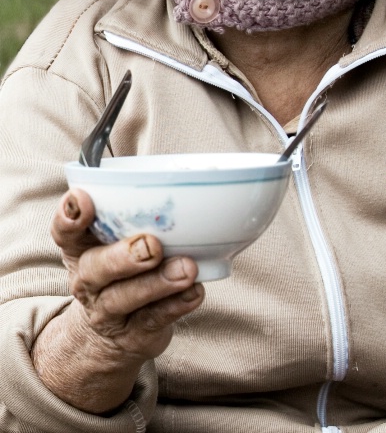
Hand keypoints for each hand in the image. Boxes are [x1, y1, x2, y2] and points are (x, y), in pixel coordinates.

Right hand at [31, 188, 203, 412]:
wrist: (110, 334)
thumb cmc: (118, 270)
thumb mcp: (112, 241)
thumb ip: (129, 213)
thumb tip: (165, 176)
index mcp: (80, 249)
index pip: (65, 231)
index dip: (69, 215)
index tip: (83, 199)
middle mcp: (87, 281)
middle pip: (95, 269)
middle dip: (123, 256)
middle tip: (151, 245)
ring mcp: (107, 312)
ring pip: (125, 298)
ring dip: (157, 283)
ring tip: (186, 268)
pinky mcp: (134, 334)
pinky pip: (153, 320)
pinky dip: (176, 305)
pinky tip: (194, 291)